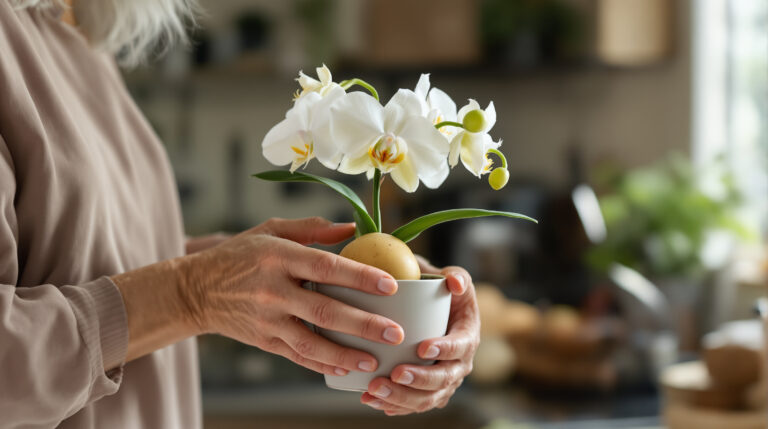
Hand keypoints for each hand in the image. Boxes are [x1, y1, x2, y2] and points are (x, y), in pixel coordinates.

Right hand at [181, 217, 405, 375]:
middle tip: (396, 332)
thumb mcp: (271, 230)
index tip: (391, 285)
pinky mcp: (262, 341)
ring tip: (375, 361)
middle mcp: (272, 289)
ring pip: (311, 342)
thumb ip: (312, 228)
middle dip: (364, 324)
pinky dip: (322, 364)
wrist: (195, 289)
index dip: (360, 276)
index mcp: (278, 256)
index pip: (326, 267)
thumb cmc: (241, 254)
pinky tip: (346, 369)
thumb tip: (352, 227)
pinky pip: (297, 356)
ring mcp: (267, 319)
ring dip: (346, 354)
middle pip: (325, 309)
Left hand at [360, 256, 479, 414]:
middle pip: (443, 379)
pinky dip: (394, 406)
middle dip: (419, 380)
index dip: (444, 349)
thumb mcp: (453, 277)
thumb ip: (456, 275)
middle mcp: (459, 364)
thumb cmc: (442, 293)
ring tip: (375, 390)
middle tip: (395, 374)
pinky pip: (413, 405)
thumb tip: (454, 282)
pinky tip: (373, 401)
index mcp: (468, 336)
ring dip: (401, 398)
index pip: (460, 346)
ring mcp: (444, 381)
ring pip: (427, 398)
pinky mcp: (427, 392)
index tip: (422, 348)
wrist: (435, 312)